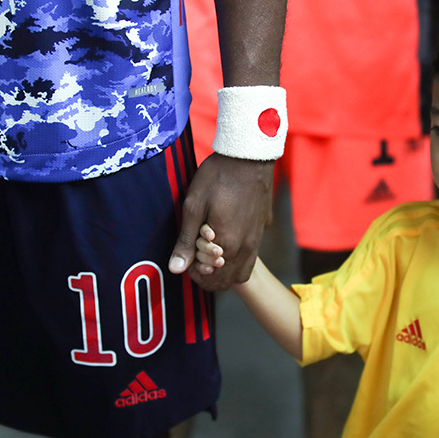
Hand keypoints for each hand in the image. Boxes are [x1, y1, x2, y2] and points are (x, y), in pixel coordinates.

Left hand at [168, 153, 273, 290]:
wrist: (249, 156)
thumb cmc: (218, 178)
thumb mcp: (194, 206)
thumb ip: (186, 241)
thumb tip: (176, 269)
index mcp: (227, 244)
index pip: (210, 279)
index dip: (193, 272)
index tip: (186, 256)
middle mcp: (245, 248)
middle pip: (226, 281)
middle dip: (208, 276)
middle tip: (195, 257)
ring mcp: (257, 240)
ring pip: (241, 274)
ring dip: (224, 273)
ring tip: (210, 254)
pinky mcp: (262, 230)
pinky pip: (251, 259)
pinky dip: (237, 262)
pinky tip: (226, 242)